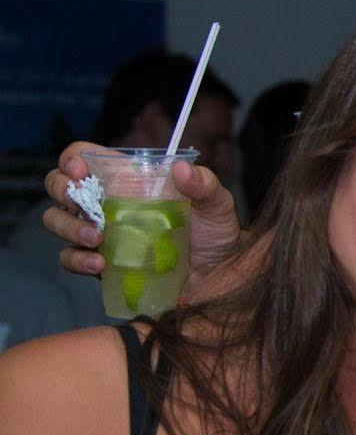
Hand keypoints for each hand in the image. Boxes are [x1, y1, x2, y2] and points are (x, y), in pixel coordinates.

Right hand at [45, 143, 242, 285]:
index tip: (79, 171)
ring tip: (96, 238)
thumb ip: (205, 184)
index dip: (72, 158)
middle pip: (60, 186)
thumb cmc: (215, 234)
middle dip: (61, 191)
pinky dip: (77, 260)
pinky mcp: (100, 262)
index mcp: (127, 180)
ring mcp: (99, 232)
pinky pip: (70, 258)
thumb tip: (182, 170)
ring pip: (57, 221)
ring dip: (68, 227)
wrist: (219, 277)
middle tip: (82, 205)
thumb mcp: (217, 204)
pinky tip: (98, 264)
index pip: (84, 156)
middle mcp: (106, 203)